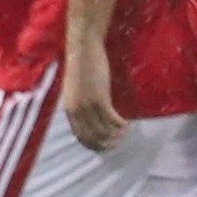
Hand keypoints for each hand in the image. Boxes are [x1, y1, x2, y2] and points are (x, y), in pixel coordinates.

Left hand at [60, 37, 125, 151]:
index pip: (80, 136)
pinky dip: (121, 124)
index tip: (104, 146)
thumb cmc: (80, 66)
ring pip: (103, 129)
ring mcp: (87, 105)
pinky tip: (128, 124)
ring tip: (124, 133)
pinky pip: (112, 118)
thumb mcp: (76, 89)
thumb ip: (80, 103)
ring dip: (115, 134)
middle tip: (116, 144)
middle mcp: (76, 111)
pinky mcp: (100, 98)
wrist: (83, 50)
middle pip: (92, 137)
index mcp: (69, 110)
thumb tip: (90, 115)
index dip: (93, 144)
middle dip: (104, 144)